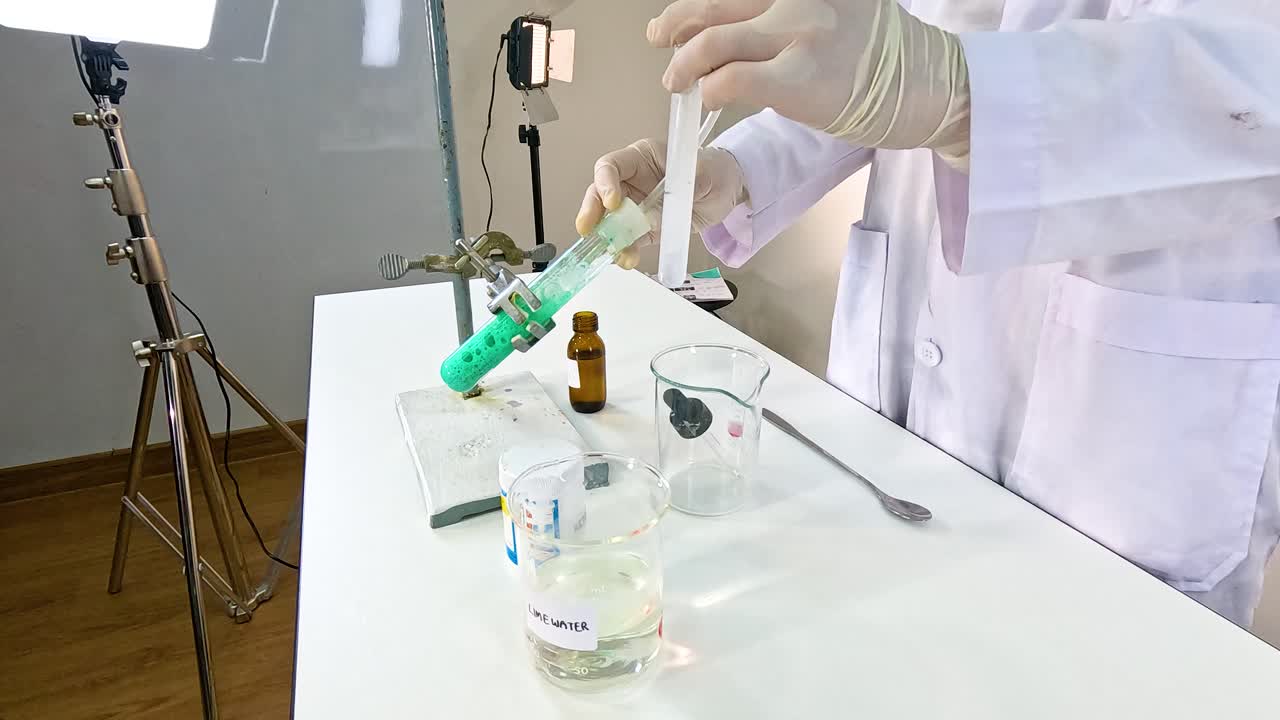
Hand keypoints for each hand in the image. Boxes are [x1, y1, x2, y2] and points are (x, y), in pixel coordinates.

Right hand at [575, 138, 746, 268]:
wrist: (728, 190)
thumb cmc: (714, 171)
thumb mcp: (703, 173)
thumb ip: (678, 191)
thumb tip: (652, 216)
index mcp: (642, 158)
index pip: (612, 166)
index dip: (606, 183)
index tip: (613, 202)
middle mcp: (633, 181)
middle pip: (601, 194)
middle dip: (593, 212)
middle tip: (589, 230)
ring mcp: (637, 206)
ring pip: (611, 221)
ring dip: (608, 238)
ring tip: (616, 253)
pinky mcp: (646, 228)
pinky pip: (630, 240)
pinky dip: (626, 250)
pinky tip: (627, 259)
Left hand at [648, 0, 970, 166]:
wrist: (932, 85)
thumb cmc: (885, 55)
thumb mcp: (842, 6)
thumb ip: (791, 8)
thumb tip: (738, 18)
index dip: (697, 2)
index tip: (680, 15)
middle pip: (714, 3)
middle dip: (677, 21)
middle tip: (660, 37)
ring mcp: (799, 35)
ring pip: (714, 41)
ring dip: (683, 62)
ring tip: (675, 79)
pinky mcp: (798, 80)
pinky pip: (730, 81)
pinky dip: (708, 89)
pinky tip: (707, 98)